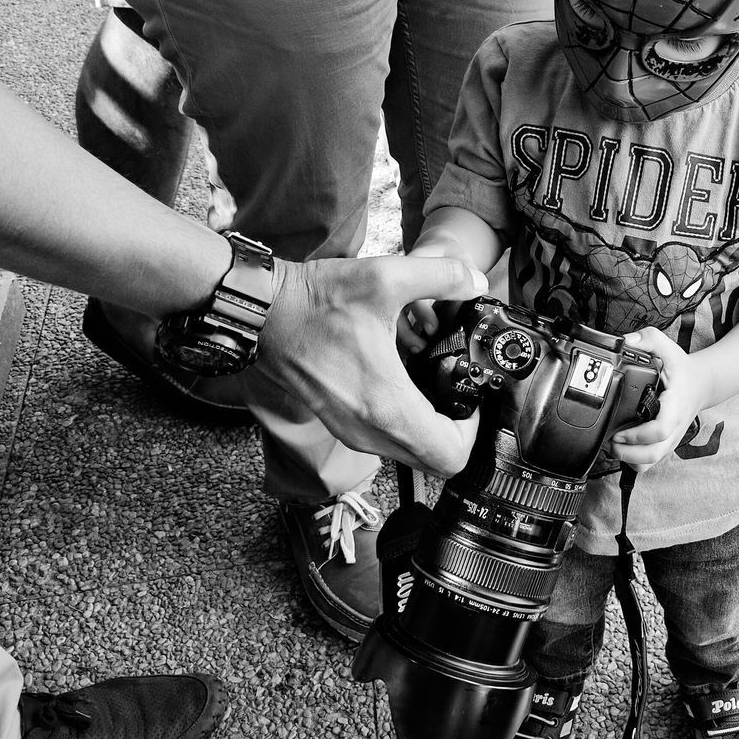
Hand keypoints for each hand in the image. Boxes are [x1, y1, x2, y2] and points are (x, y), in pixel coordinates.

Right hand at [249, 254, 486, 476]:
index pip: (450, 456)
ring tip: (435, 382)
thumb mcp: (386, 277)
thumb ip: (442, 276)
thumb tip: (476, 283)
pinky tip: (407, 381)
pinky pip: (388, 441)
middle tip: (459, 389)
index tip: (472, 396)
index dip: (474, 431)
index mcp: (388, 407)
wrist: (262, 314)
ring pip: (411, 455)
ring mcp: (353, 432)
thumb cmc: (317, 302)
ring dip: (431, 428)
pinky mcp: (341, 424)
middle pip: (435, 463)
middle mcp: (370, 432)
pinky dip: (407, 423)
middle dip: (458, 431)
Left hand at [608, 326, 712, 472]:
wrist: (701, 384)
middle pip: (654, 455)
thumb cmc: (683, 370)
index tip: (619, 431)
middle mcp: (674, 426)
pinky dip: (636, 461)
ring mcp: (671, 437)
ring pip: (652, 462)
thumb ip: (648, 339)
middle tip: (610, 443)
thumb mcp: (669, 347)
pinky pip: (652, 461)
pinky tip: (623, 449)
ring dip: (630, 460)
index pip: (660, 430)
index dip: (637, 436)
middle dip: (628, 454)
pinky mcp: (666, 443)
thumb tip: (626, 342)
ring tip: (613, 447)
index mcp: (675, 405)